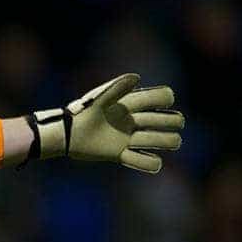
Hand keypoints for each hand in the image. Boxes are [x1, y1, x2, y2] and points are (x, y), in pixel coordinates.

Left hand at [29, 73, 183, 172]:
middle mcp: (130, 120)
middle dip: (171, 121)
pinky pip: (140, 161)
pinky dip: (149, 163)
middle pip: (161, 120)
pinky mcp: (118, 154)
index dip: (165, 97)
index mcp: (128, 103)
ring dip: (167, 140)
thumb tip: (138, 78)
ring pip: (155, 139)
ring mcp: (126, 138)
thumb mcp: (98, 99)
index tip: (167, 100)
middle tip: (176, 124)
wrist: (65, 134)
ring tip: (174, 141)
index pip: (157, 97)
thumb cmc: (81, 112)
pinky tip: (155, 162)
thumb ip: (117, 89)